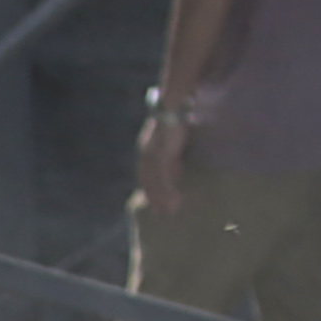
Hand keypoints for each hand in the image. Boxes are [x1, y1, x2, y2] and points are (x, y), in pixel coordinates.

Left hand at [132, 102, 192, 219]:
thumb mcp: (172, 145)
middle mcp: (145, 155)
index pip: (146, 177)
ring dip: (163, 198)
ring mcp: (151, 155)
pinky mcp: (161, 154)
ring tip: (171, 211)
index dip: (150, 192)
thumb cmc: (175, 122)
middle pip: (148, 183)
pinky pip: (164, 177)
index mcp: (145, 152)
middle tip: (162, 214)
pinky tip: (175, 198)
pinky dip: (168, 189)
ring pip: (155, 183)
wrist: (173, 106)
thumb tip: (174, 177)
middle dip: (154, 199)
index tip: (155, 205)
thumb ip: (171, 161)